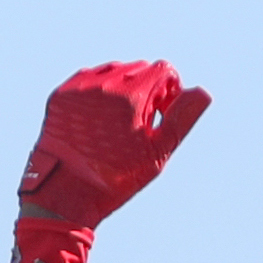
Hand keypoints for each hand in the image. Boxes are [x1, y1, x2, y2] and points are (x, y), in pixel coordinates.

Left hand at [17, 60, 209, 227]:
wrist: (64, 193)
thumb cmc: (116, 178)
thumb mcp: (156, 153)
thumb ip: (182, 118)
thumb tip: (202, 92)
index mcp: (132, 94)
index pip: (164, 70)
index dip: (170, 91)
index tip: (162, 113)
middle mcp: (104, 82)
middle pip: (138, 68)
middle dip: (146, 89)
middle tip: (140, 124)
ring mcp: (79, 86)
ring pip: (112, 72)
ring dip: (122, 89)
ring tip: (117, 124)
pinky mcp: (60, 94)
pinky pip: (87, 81)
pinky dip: (97, 94)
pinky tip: (97, 121)